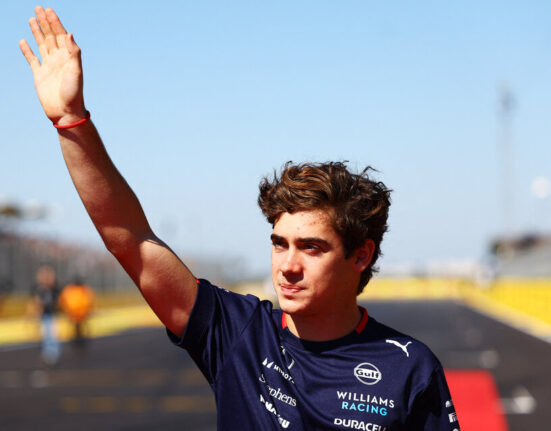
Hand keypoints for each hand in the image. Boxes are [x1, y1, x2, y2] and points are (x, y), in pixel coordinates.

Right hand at [19, 6, 86, 124]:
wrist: (65, 112)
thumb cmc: (74, 93)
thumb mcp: (76, 71)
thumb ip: (73, 52)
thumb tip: (69, 33)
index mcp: (68, 58)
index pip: (61, 36)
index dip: (55, 23)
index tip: (49, 10)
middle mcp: (59, 60)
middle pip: (50, 36)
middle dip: (45, 22)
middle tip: (39, 8)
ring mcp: (49, 66)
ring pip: (41, 44)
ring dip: (37, 32)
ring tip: (32, 19)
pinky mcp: (39, 75)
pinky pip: (32, 59)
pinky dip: (27, 50)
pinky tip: (23, 41)